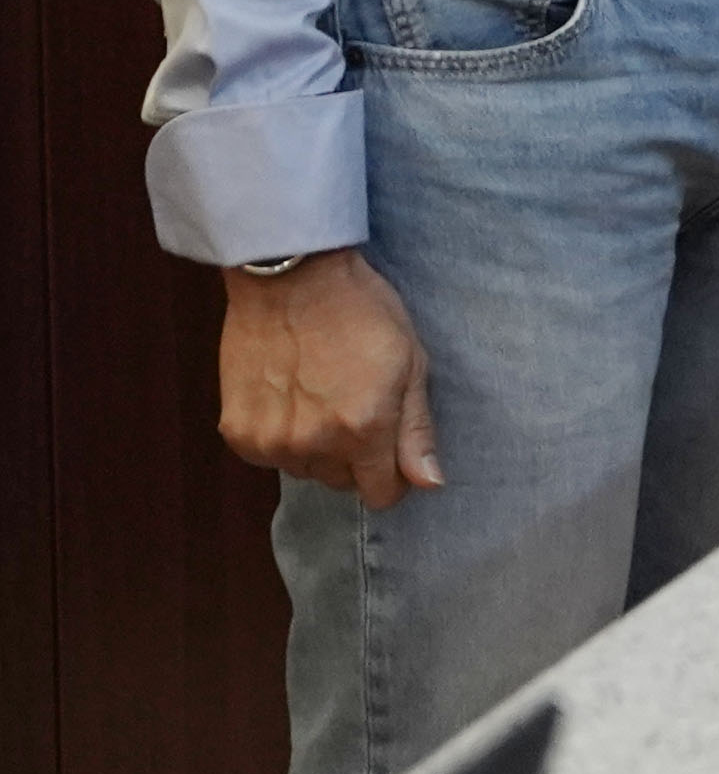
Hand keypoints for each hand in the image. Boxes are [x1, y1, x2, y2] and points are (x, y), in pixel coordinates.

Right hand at [221, 251, 437, 505]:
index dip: (391, 477)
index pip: (380, 494)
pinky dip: (281, 436)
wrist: (290, 279)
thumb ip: (416, 430)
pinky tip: (289, 396)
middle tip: (355, 405)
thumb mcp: (410, 361)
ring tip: (320, 394)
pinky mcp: (236, 432)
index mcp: (363, 429)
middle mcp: (314, 443)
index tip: (390, 451)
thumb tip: (428, 483)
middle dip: (354, 457)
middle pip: (342, 482)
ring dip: (316, 447)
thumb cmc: (360, 311)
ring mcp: (270, 440)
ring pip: (305, 470)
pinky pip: (269, 457)